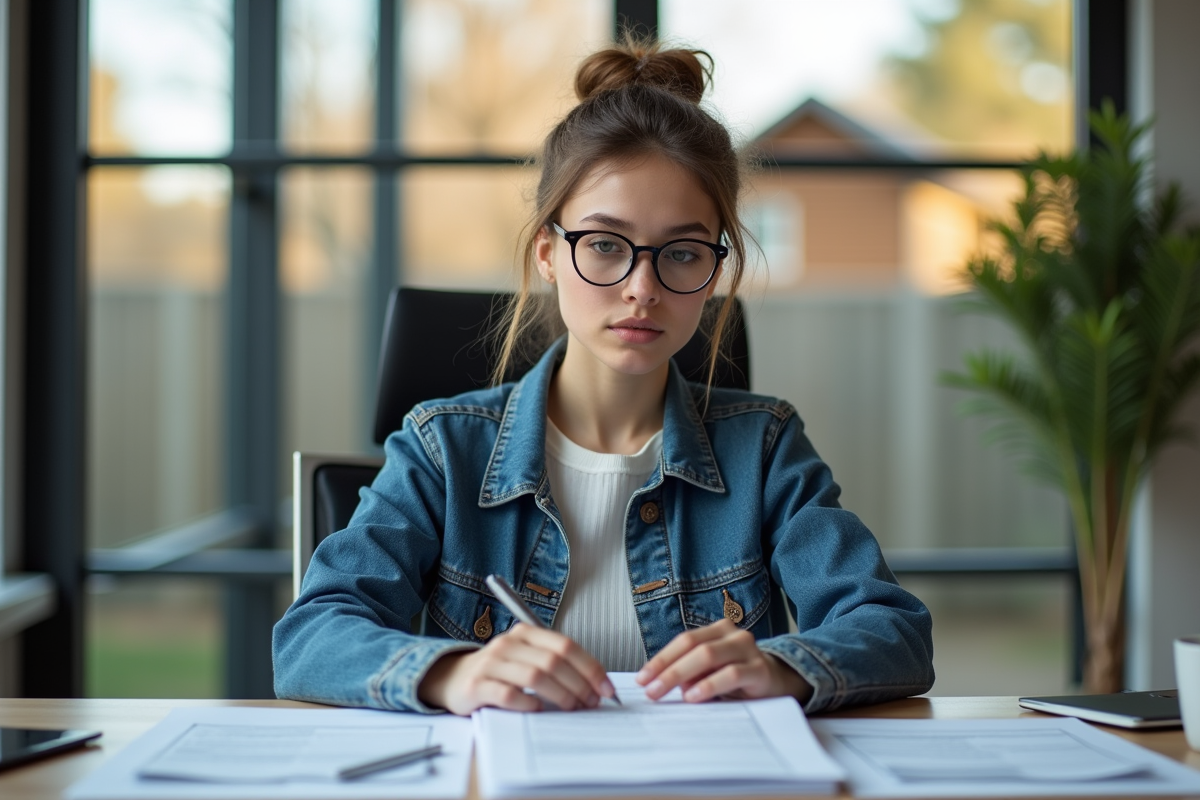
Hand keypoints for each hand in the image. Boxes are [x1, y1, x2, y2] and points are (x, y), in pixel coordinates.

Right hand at [417, 623, 616, 715]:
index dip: (589, 667)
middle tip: (591, 703)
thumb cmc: (499, 672)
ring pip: (535, 676)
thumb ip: (553, 664)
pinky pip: (509, 695)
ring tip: (571, 708)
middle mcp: (508, 643)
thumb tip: (594, 685)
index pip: (565, 645)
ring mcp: (491, 663)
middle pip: (553, 661)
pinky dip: (529, 704)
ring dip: (560, 695)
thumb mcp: (525, 658)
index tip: (605, 688)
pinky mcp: (476, 685)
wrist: (453, 679)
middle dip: (579, 684)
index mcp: (525, 633)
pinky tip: (539, 711)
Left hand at [634, 619, 812, 703]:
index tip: (641, 678)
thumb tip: (662, 683)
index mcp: (717, 630)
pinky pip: (730, 674)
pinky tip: (693, 696)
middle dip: (666, 668)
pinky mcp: (760, 669)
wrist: (780, 682)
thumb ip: (690, 673)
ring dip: (681, 674)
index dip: (660, 658)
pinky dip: (708, 685)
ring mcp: (748, 649)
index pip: (683, 640)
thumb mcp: (711, 672)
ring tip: (663, 692)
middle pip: (693, 646)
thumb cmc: (738, 677)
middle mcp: (732, 634)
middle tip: (649, 689)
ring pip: (708, 655)